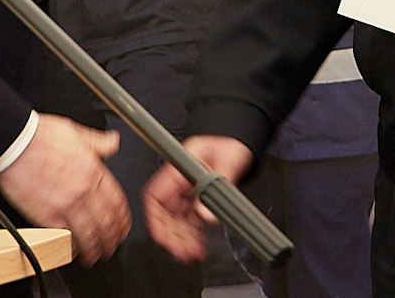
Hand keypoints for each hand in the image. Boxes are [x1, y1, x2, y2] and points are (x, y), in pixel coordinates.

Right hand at [0, 113, 129, 264]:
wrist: (13, 143)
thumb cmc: (39, 136)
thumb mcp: (77, 132)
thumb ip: (98, 142)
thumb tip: (112, 142)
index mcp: (92, 170)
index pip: (116, 200)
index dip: (122, 218)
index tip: (122, 226)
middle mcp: (83, 189)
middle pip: (106, 221)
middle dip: (112, 238)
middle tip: (112, 247)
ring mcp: (65, 204)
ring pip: (89, 233)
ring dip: (95, 248)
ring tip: (96, 256)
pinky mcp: (45, 215)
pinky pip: (64, 236)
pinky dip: (72, 247)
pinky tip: (74, 252)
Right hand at [143, 135, 254, 263]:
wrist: (240, 142)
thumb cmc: (230, 144)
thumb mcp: (226, 162)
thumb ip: (216, 186)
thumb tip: (205, 214)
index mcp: (177, 167)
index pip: (155, 195)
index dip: (155, 218)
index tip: (162, 236)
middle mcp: (178, 181)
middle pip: (164, 213)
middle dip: (171, 235)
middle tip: (183, 251)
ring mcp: (186, 190)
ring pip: (176, 220)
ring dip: (183, 238)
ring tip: (192, 253)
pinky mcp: (196, 198)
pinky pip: (189, 219)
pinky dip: (193, 234)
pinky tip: (198, 245)